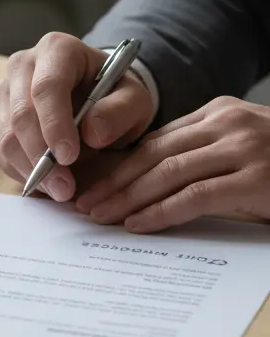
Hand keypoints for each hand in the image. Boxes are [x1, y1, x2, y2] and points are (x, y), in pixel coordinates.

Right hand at [0, 32, 155, 201]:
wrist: (96, 96)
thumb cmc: (115, 95)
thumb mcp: (134, 100)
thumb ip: (120, 111)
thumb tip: (92, 133)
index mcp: (56, 50)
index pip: (47, 87)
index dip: (54, 124)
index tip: (69, 157)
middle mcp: (22, 64)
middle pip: (20, 114)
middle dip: (40, 155)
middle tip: (65, 188)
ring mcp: (3, 90)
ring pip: (4, 134)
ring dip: (29, 168)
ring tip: (59, 189)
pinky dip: (19, 170)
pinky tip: (45, 181)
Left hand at [75, 97, 269, 232]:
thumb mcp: (240, 151)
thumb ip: (200, 155)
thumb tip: (143, 182)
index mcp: (219, 111)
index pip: (155, 139)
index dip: (118, 164)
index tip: (92, 184)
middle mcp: (228, 122)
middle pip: (154, 153)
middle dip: (114, 181)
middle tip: (85, 204)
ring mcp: (244, 148)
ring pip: (167, 173)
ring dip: (128, 198)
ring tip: (102, 217)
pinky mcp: (257, 178)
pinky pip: (195, 196)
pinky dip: (160, 211)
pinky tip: (138, 224)